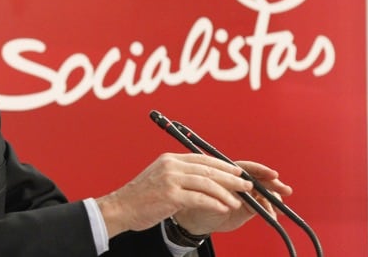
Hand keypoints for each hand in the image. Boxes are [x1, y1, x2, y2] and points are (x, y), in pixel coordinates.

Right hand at [95, 153, 252, 237]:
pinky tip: (224, 208)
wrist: (121, 208)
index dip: (222, 165)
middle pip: (208, 169)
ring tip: (238, 200)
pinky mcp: (170, 196)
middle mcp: (171, 166)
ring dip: (226, 192)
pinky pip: (199, 199)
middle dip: (230, 177)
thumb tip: (202, 177)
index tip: (237, 171)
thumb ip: (178, 174)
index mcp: (170, 159)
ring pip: (207, 183)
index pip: (202, 159)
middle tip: (246, 184)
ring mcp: (170, 180)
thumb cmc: (141, 197)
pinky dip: (215, 203)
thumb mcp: (159, 177)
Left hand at [174, 160, 292, 234]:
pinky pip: (263, 207)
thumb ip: (220, 187)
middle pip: (260, 179)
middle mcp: (239, 182)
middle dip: (274, 184)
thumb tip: (233, 186)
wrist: (193, 217)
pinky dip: (269, 211)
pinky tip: (272, 216)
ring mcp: (246, 195)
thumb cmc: (195, 198)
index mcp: (228, 172)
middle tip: (285, 190)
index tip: (272, 174)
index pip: (248, 169)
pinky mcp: (249, 208)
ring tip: (279, 208)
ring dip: (274, 200)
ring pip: (265, 194)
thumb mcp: (205, 191)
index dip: (261, 170)